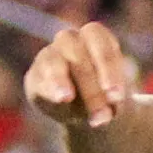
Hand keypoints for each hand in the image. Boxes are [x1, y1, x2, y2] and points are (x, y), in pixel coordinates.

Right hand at [24, 22, 138, 128]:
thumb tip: (110, 110)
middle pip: (76, 53)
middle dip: (90, 86)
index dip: (108, 65)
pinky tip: (59, 100)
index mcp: (95, 38)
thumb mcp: (118, 97)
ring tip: (67, 98)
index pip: (99, 40)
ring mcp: (49, 55)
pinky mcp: (34, 77)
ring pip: (53, 62)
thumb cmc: (109, 97)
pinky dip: (48, 89)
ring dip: (61, 82)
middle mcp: (70, 41)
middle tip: (103, 114)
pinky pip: (37, 79)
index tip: (116, 95)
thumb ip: (115, 98)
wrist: (91, 112)